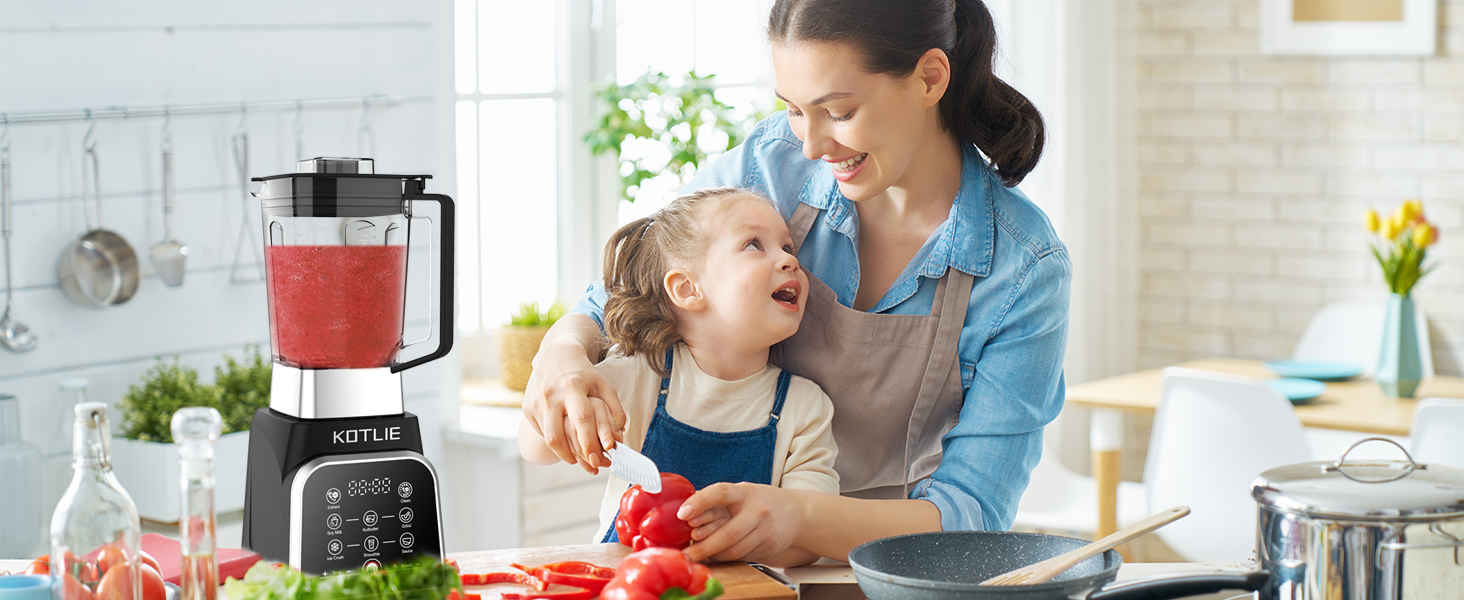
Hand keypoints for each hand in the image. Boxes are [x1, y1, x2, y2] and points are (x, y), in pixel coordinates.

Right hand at [523, 337, 626, 473]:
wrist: (554, 355)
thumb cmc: (584, 374)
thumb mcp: (603, 386)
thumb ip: (615, 409)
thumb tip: (619, 434)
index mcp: (572, 387)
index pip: (581, 418)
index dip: (589, 441)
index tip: (597, 458)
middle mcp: (551, 394)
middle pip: (557, 435)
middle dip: (573, 455)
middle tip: (588, 464)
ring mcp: (536, 401)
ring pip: (548, 438)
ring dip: (564, 453)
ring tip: (578, 458)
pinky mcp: (527, 407)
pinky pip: (541, 432)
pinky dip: (555, 441)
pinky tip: (565, 442)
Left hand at [677, 482, 803, 562]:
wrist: (796, 513)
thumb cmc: (760, 501)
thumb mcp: (741, 493)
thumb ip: (717, 500)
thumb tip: (684, 509)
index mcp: (745, 492)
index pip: (720, 493)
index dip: (700, 502)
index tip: (682, 514)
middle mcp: (757, 510)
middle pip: (727, 533)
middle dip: (703, 546)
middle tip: (685, 553)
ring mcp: (764, 530)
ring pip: (734, 550)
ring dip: (712, 555)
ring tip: (697, 555)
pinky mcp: (768, 546)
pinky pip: (741, 556)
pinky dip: (724, 557)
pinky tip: (716, 555)